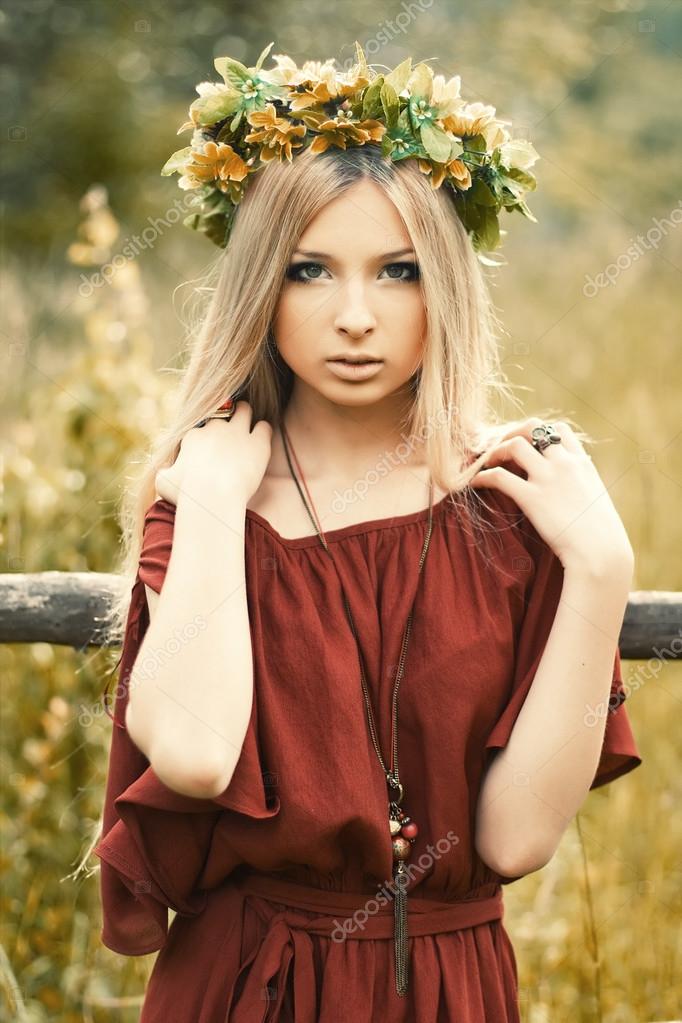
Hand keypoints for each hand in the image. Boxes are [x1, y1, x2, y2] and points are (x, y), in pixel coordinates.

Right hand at [155, 401, 272, 509]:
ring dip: (246, 416)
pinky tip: (261, 445)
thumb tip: (166, 472)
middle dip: (226, 421)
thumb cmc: (185, 493)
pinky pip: (265, 426)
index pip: (201, 430)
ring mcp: (238, 433)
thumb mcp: (163, 483)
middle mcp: (215, 429)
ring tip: (249, 432)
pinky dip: (264, 433)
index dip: (205, 441)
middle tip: (230, 437)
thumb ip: (164, 473)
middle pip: (223, 413)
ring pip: (245, 410)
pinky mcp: (258, 443)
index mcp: (194, 436)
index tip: (208, 455)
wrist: (211, 496)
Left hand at [470, 418, 633, 577]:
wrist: (600, 553)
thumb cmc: (601, 535)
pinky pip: (499, 477)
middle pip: (533, 427)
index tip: (526, 444)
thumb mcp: (597, 498)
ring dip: (495, 451)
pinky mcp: (532, 498)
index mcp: (581, 463)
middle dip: (513, 433)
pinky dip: (483, 476)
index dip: (538, 431)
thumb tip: (578, 480)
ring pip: (514, 445)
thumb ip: (584, 482)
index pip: (558, 429)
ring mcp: (547, 478)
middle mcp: (564, 463)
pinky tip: (475, 484)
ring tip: (485, 463)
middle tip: (501, 447)